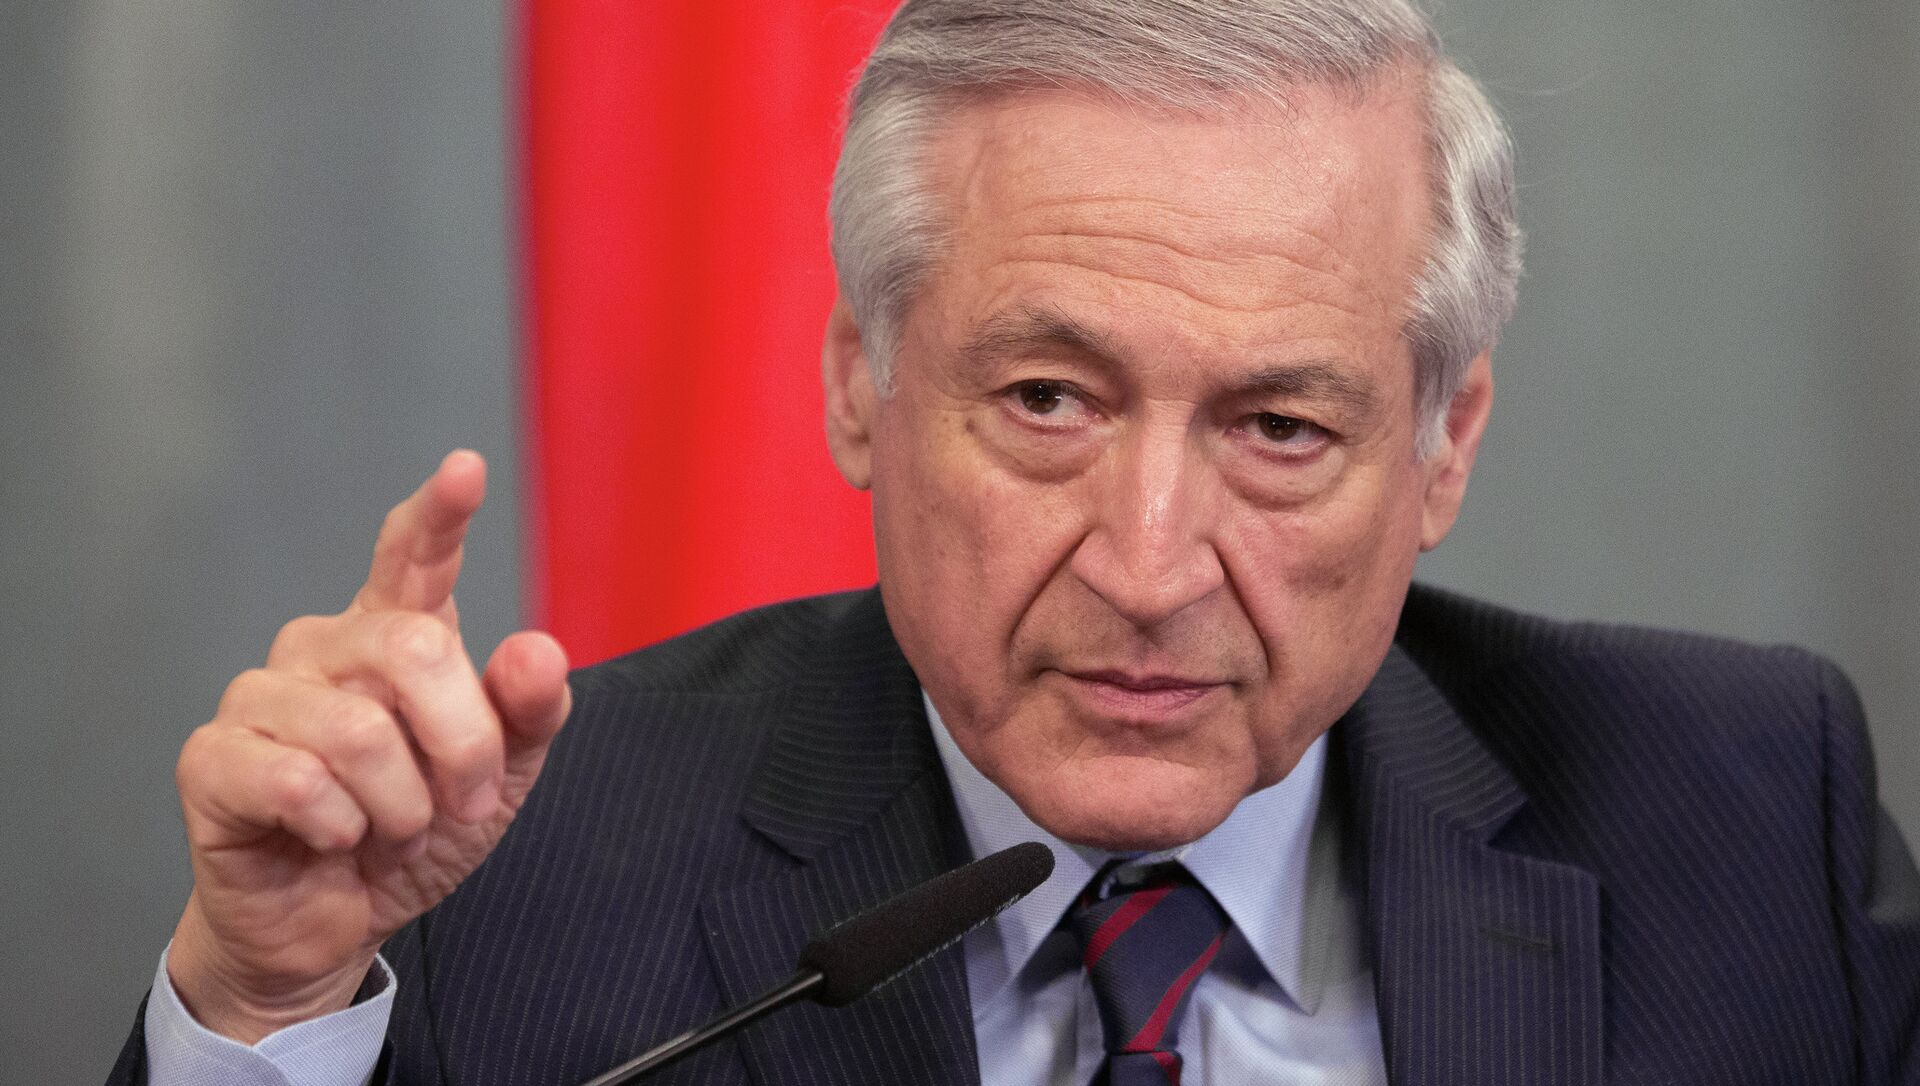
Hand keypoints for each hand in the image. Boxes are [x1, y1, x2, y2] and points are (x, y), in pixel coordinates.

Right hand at [166, 450, 571, 1042]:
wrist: (336, 924)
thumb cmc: (412, 834)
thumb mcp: (498, 780)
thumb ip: (526, 714)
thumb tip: (537, 650)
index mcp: (393, 637)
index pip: (413, 557)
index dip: (438, 512)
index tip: (466, 469)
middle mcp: (322, 648)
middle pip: (413, 650)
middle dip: (461, 743)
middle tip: (464, 803)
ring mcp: (260, 698)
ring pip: (359, 730)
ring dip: (402, 804)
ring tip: (390, 830)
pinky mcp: (213, 760)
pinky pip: (299, 782)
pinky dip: (341, 827)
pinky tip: (332, 838)